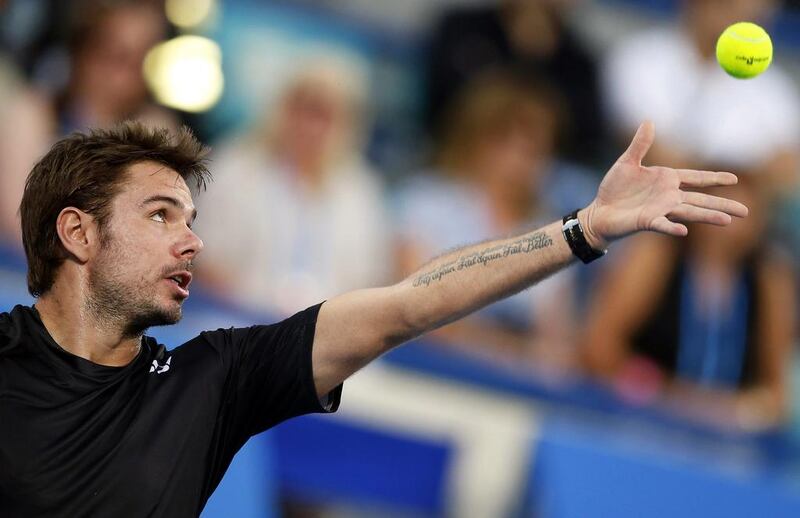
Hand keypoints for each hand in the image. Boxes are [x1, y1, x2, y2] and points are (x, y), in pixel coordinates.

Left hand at [580, 121, 748, 247]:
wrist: (599, 211)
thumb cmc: (614, 189)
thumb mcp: (627, 162)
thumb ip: (640, 144)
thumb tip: (648, 121)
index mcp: (667, 180)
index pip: (696, 178)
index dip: (714, 178)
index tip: (735, 179)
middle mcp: (668, 196)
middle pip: (701, 199)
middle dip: (723, 204)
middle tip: (746, 211)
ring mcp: (660, 210)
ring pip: (689, 212)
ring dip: (707, 215)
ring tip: (727, 220)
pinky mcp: (647, 221)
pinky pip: (662, 224)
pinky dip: (672, 227)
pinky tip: (684, 231)